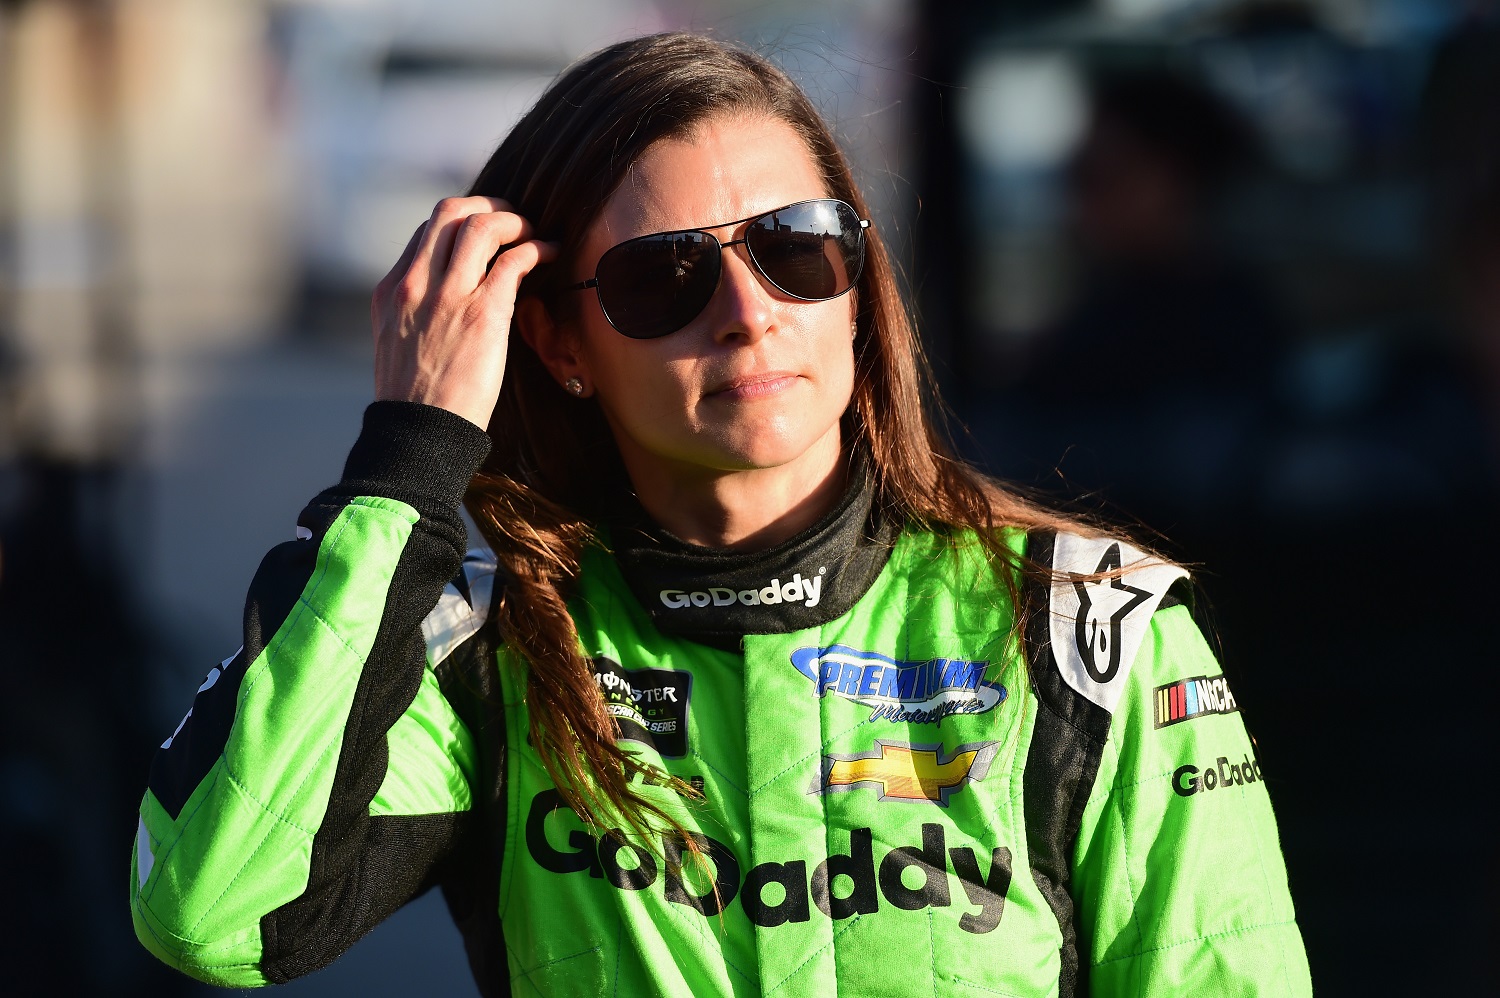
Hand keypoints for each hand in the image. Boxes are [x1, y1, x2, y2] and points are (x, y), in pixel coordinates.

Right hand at [372, 196, 556, 428]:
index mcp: (391, 292)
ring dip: (516, 222)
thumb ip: (416, 316)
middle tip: (515, 221)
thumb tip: (445, 305)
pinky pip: (514, 260)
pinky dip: (537, 248)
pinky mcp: (482, 314)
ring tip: (535, 234)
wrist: (418, 438)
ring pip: (482, 225)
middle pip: (450, 212)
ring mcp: (447, 297)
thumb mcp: (399, 348)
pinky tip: (549, 254)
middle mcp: (414, 285)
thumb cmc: (417, 405)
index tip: (488, 236)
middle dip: (489, 207)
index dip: (461, 224)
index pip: (426, 233)